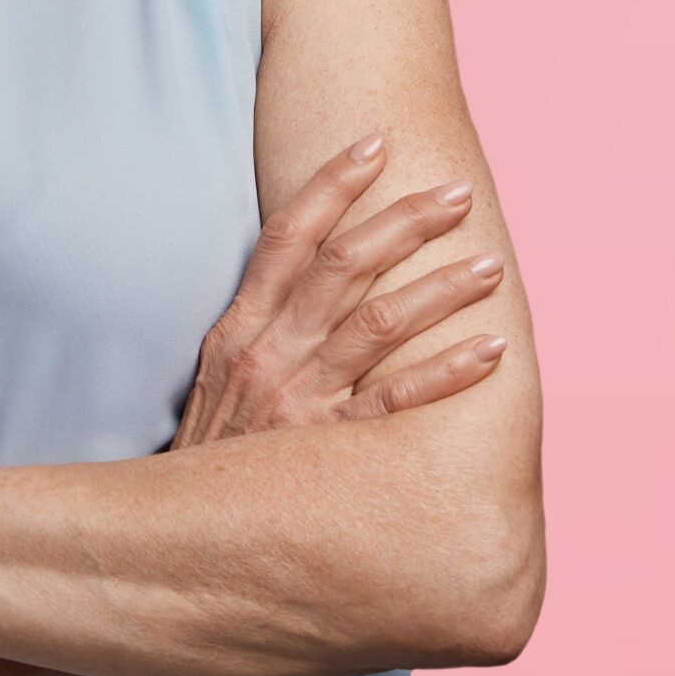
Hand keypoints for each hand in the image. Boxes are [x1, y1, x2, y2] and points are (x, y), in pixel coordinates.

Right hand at [173, 134, 507, 446]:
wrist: (182, 533)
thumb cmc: (213, 452)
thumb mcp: (218, 376)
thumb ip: (261, 327)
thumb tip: (312, 276)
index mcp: (241, 327)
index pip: (288, 235)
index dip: (332, 183)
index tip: (376, 142)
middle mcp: (270, 353)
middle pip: (344, 265)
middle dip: (405, 221)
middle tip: (458, 193)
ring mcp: (300, 400)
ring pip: (380, 323)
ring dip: (442, 288)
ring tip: (490, 266)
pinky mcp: (329, 450)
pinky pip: (399, 402)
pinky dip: (448, 372)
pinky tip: (492, 351)